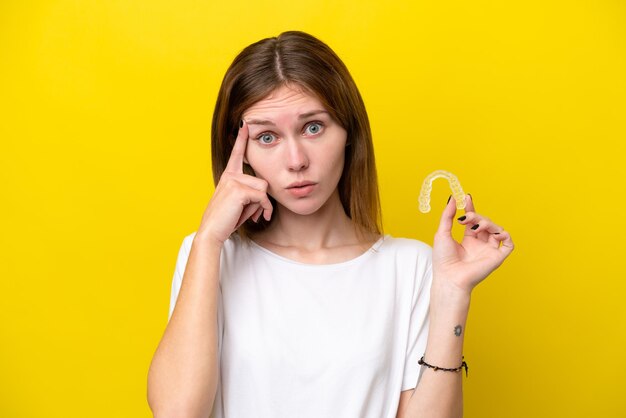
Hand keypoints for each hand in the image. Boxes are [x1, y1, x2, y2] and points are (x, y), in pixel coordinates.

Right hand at [197, 121, 272, 244]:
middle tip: (253, 215)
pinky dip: (264, 209)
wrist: (212, 232)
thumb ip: (251, 194)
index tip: (244, 123)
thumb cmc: (226, 220)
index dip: (242, 139)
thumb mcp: (240, 204)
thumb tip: (264, 196)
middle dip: (261, 200)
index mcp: (228, 176)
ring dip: (262, 206)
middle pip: (262, 181)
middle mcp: (230, 175)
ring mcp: (233, 181)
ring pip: (263, 189)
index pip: (236, 154)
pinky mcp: (238, 189)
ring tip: (251, 217)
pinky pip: (262, 197)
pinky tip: (256, 219)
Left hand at [432, 194, 513, 293]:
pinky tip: (492, 233)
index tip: (467, 197)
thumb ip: (447, 215)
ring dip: (487, 222)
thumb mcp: (442, 233)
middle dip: (476, 215)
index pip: (474, 220)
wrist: (449, 277)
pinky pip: (508, 243)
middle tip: (466, 218)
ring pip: (496, 229)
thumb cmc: (443, 260)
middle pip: (485, 222)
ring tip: (475, 227)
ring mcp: (489, 250)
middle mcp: (480, 244)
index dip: (472, 208)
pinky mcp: (497, 257)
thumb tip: (452, 199)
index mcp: (468, 240)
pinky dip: (503, 234)